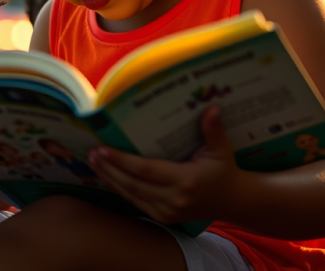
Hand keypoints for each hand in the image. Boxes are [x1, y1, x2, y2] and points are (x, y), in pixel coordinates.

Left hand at [88, 106, 239, 223]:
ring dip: (111, 179)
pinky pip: (137, 202)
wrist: (232, 201)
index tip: (103, 149)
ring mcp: (168, 212)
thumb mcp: (222, 150)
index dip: (122, 161)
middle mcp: (174, 199)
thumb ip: (213, 130)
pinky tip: (108, 177)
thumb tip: (211, 108)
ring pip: (131, 195)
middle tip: (92, 153)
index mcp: (185, 181)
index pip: (146, 171)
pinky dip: (120, 189)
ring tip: (94, 163)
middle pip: (133, 184)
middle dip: (110, 169)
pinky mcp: (164, 217)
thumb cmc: (224, 171)